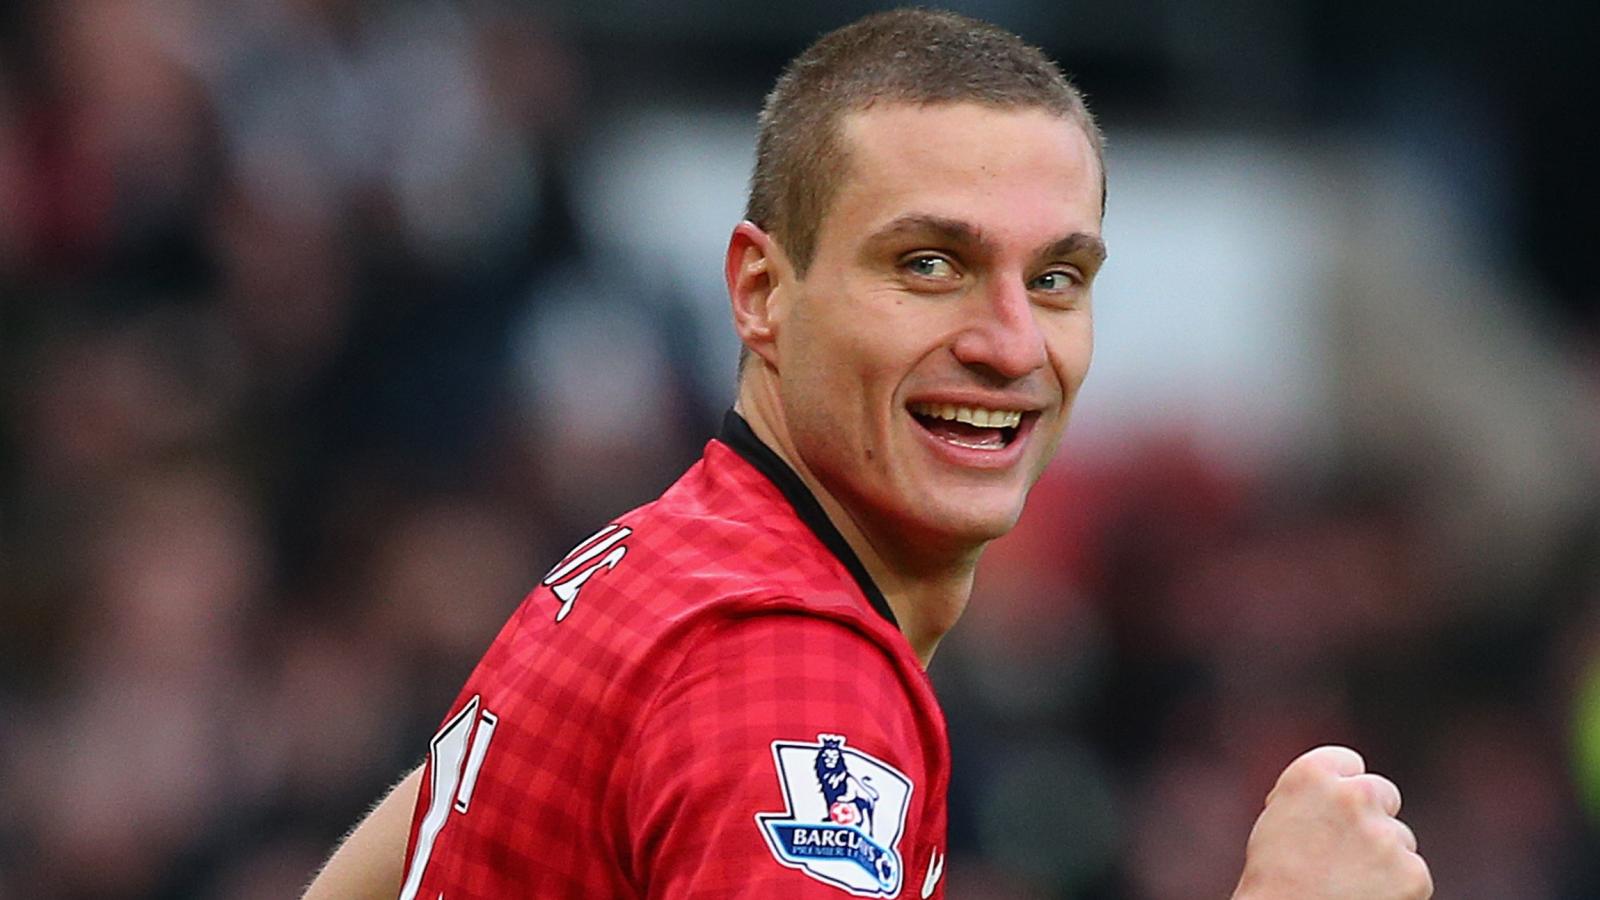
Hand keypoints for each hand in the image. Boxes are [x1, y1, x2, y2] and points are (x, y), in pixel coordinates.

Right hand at [1233, 746, 1431, 898]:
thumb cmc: (1272, 882)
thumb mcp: (1279, 821)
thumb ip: (1314, 799)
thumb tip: (1343, 793)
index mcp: (1311, 776)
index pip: (1348, 763)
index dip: (1341, 788)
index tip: (1335, 809)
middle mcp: (1352, 795)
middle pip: (1382, 793)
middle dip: (1372, 817)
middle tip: (1346, 851)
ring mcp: (1386, 834)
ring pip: (1398, 838)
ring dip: (1382, 857)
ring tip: (1345, 885)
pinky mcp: (1412, 872)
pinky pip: (1412, 873)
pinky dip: (1397, 889)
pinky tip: (1365, 899)